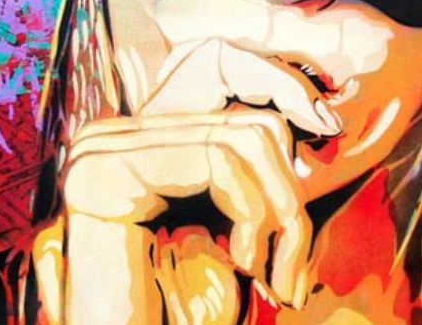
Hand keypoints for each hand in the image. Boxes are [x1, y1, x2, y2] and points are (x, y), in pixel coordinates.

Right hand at [32, 39, 342, 324]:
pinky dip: (252, 215)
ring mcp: (103, 147)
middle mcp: (112, 134)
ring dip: (276, 212)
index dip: (287, 173)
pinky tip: (243, 265)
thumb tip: (318, 120)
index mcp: (138, 144)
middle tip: (289, 272)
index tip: (300, 243)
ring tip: (268, 274)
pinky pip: (217, 160)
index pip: (241, 116)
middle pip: (248, 125)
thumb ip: (249, 176)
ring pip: (243, 139)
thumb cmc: (178, 315)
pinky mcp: (108, 170)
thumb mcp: (224, 233)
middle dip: (288, 197)